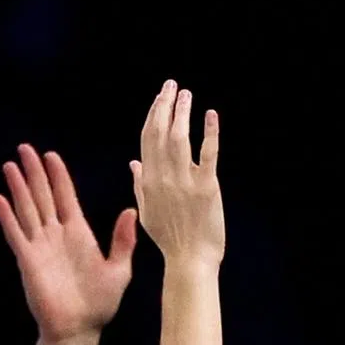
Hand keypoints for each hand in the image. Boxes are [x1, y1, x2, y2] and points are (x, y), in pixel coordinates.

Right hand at [0, 145, 136, 344]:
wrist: (81, 330)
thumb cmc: (101, 303)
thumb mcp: (120, 268)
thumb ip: (123, 240)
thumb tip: (131, 210)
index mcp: (80, 234)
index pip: (66, 197)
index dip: (58, 176)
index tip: (51, 155)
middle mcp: (57, 235)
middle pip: (43, 196)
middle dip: (35, 172)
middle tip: (24, 148)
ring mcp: (41, 247)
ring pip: (27, 209)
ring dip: (19, 187)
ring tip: (10, 165)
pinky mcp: (28, 262)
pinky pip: (16, 234)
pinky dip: (8, 217)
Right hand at [131, 80, 223, 267]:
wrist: (190, 259)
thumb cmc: (171, 237)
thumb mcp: (148, 211)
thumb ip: (140, 184)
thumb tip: (133, 162)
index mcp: (147, 181)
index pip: (147, 140)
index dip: (153, 115)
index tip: (159, 98)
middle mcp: (163, 177)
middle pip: (160, 133)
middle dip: (165, 106)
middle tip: (171, 85)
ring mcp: (185, 181)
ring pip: (180, 139)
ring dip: (183, 113)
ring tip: (187, 93)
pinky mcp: (207, 187)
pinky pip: (208, 154)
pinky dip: (209, 132)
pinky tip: (210, 114)